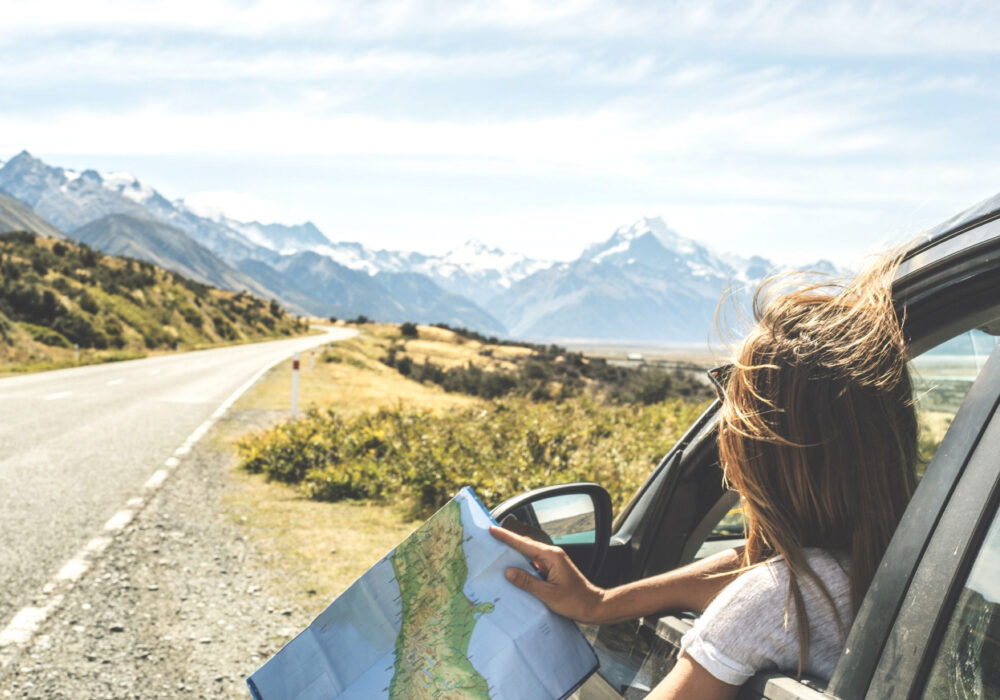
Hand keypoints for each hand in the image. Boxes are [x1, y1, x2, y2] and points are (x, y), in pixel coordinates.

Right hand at [490, 525, 605, 623]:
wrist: (594, 606)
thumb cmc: (575, 601)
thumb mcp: (548, 594)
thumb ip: (527, 582)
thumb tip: (508, 572)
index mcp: (551, 556)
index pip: (524, 544)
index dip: (506, 537)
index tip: (492, 530)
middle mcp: (552, 555)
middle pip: (525, 546)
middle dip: (507, 542)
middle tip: (490, 539)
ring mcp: (552, 562)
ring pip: (528, 555)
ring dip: (514, 554)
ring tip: (496, 555)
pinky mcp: (552, 570)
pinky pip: (533, 564)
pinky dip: (522, 565)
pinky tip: (513, 571)